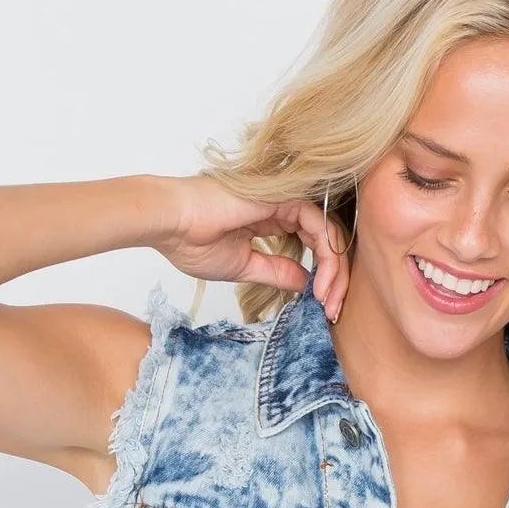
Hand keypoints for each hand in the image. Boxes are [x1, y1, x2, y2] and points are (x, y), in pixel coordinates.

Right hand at [150, 174, 350, 320]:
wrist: (171, 224)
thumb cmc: (192, 241)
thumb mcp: (245, 266)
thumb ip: (277, 271)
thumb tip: (305, 283)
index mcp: (271, 219)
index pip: (313, 244)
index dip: (324, 276)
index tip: (323, 308)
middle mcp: (282, 207)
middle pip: (327, 239)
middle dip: (337, 278)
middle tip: (335, 311)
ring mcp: (284, 199)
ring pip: (329, 232)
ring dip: (336, 270)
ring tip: (329, 302)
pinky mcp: (283, 196)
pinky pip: (320, 224)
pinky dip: (327, 255)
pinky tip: (321, 284)